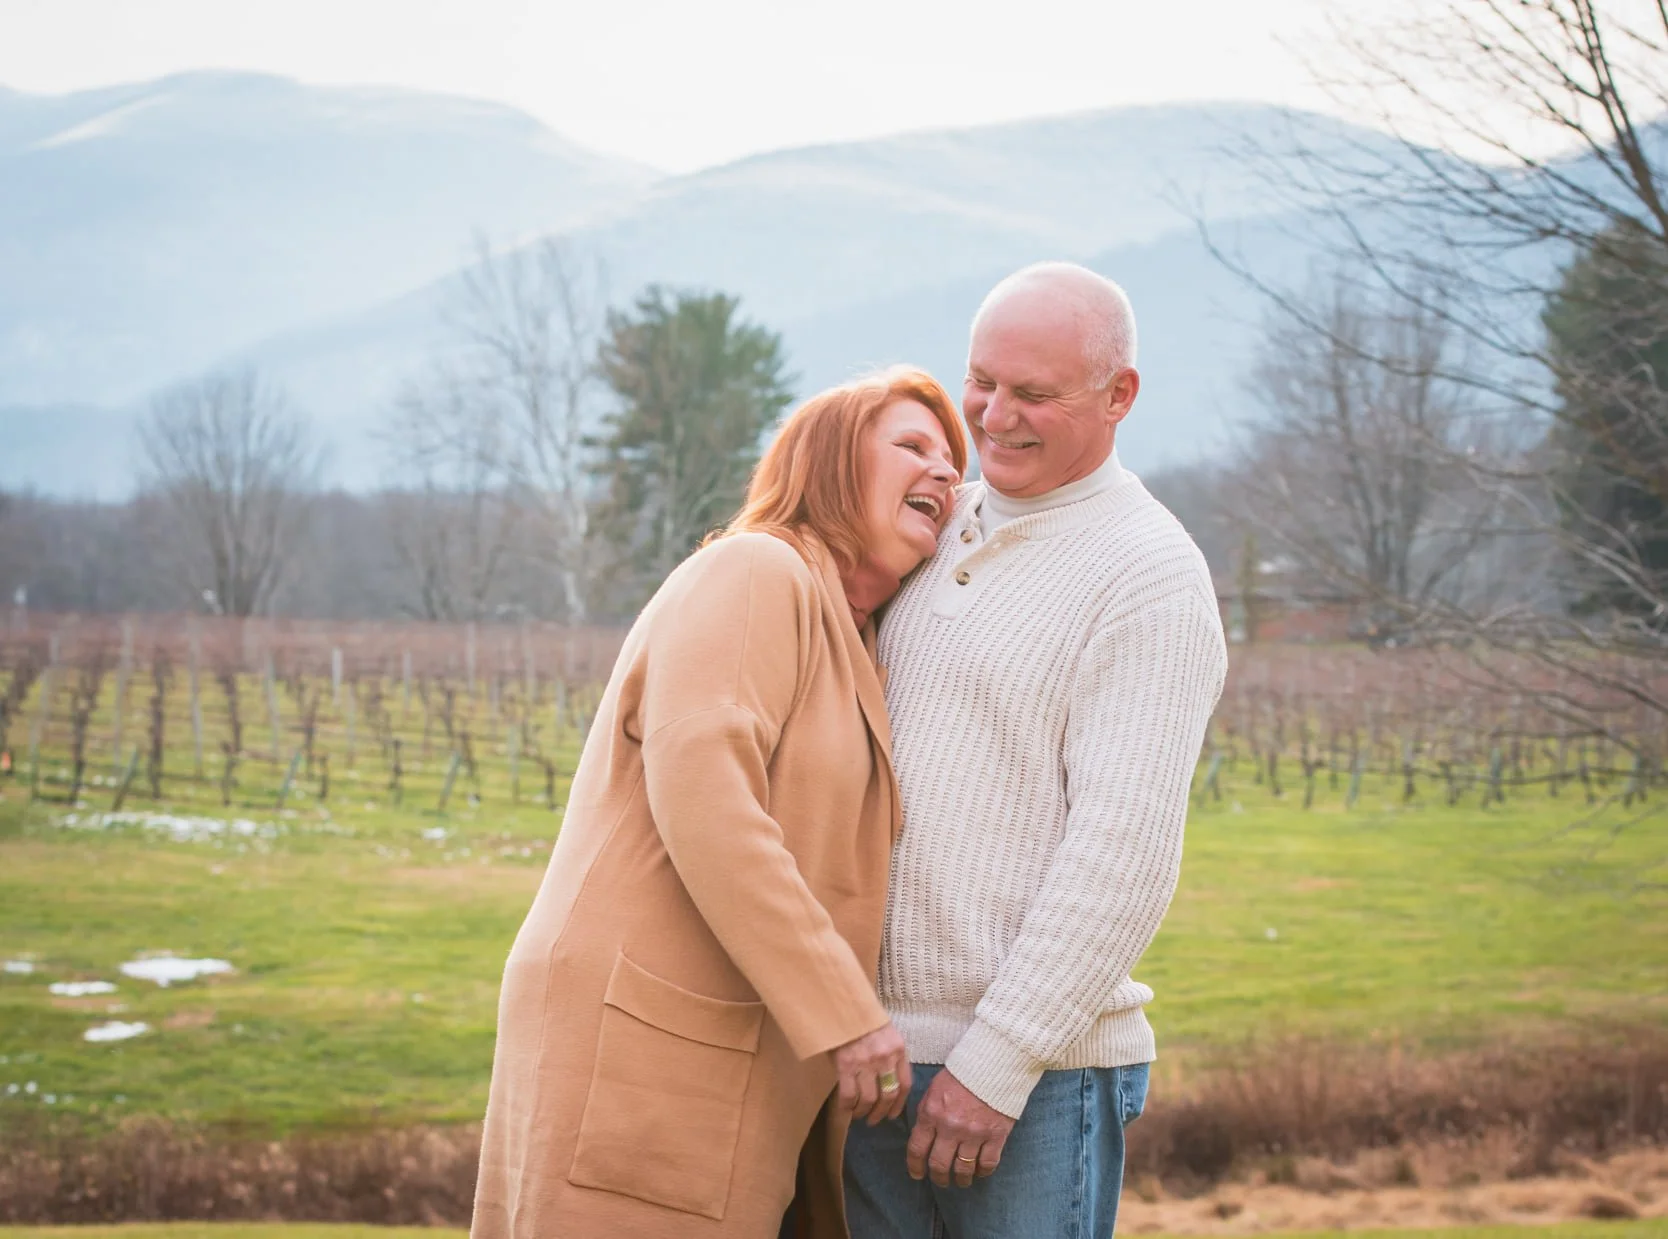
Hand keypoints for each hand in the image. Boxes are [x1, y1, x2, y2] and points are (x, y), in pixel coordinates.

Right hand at [831, 1023, 910, 1124]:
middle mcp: (885, 1058)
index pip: (905, 1085)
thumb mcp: (886, 1034)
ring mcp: (865, 1062)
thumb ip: (889, 1056)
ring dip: (863, 1112)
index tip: (893, 1115)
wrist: (843, 1004)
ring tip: (859, 1115)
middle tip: (874, 1120)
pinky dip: (847, 1106)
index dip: (899, 1104)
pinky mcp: (846, 1065)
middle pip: (888, 1096)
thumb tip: (886, 1083)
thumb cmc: (863, 1019)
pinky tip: (845, 1109)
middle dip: (881, 1113)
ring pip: (868, 1099)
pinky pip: (848, 1095)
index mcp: (898, 1050)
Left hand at [907, 1069, 1014, 1187]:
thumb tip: (922, 1132)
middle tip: (941, 1181)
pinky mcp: (995, 1135)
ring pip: (963, 1169)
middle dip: (938, 1177)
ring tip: (961, 1181)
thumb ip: (927, 1111)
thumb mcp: (935, 1087)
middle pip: (939, 1164)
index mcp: (932, 1113)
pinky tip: (980, 1172)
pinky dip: (983, 1172)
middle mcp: (950, 1127)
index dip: (915, 1166)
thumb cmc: (962, 1072)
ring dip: (961, 1179)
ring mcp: (974, 1133)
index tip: (917, 1174)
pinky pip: (987, 1163)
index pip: (917, 1148)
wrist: (995, 1061)